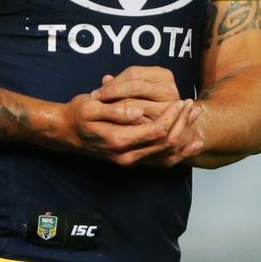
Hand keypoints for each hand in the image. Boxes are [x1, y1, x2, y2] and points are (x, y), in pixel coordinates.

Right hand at [88, 65, 203, 165]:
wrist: (65, 133)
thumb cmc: (77, 115)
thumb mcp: (90, 107)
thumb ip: (115, 111)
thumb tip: (138, 111)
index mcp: (118, 141)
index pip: (156, 131)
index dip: (171, 116)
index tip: (180, 101)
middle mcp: (126, 156)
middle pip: (165, 144)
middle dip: (182, 124)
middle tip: (192, 105)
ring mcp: (129, 161)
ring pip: (166, 154)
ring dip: (184, 136)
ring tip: (195, 118)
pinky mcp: (131, 160)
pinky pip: (161, 159)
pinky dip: (179, 150)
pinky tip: (191, 141)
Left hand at [92, 66, 180, 119]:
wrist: (170, 124)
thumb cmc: (142, 101)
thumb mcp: (133, 87)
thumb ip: (120, 83)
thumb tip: (106, 79)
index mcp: (164, 75)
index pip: (134, 74)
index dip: (114, 82)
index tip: (97, 91)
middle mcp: (170, 90)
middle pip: (135, 87)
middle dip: (112, 93)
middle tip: (95, 99)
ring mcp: (170, 108)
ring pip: (135, 105)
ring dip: (115, 107)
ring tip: (100, 110)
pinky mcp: (164, 123)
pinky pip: (139, 122)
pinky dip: (123, 121)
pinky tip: (111, 122)